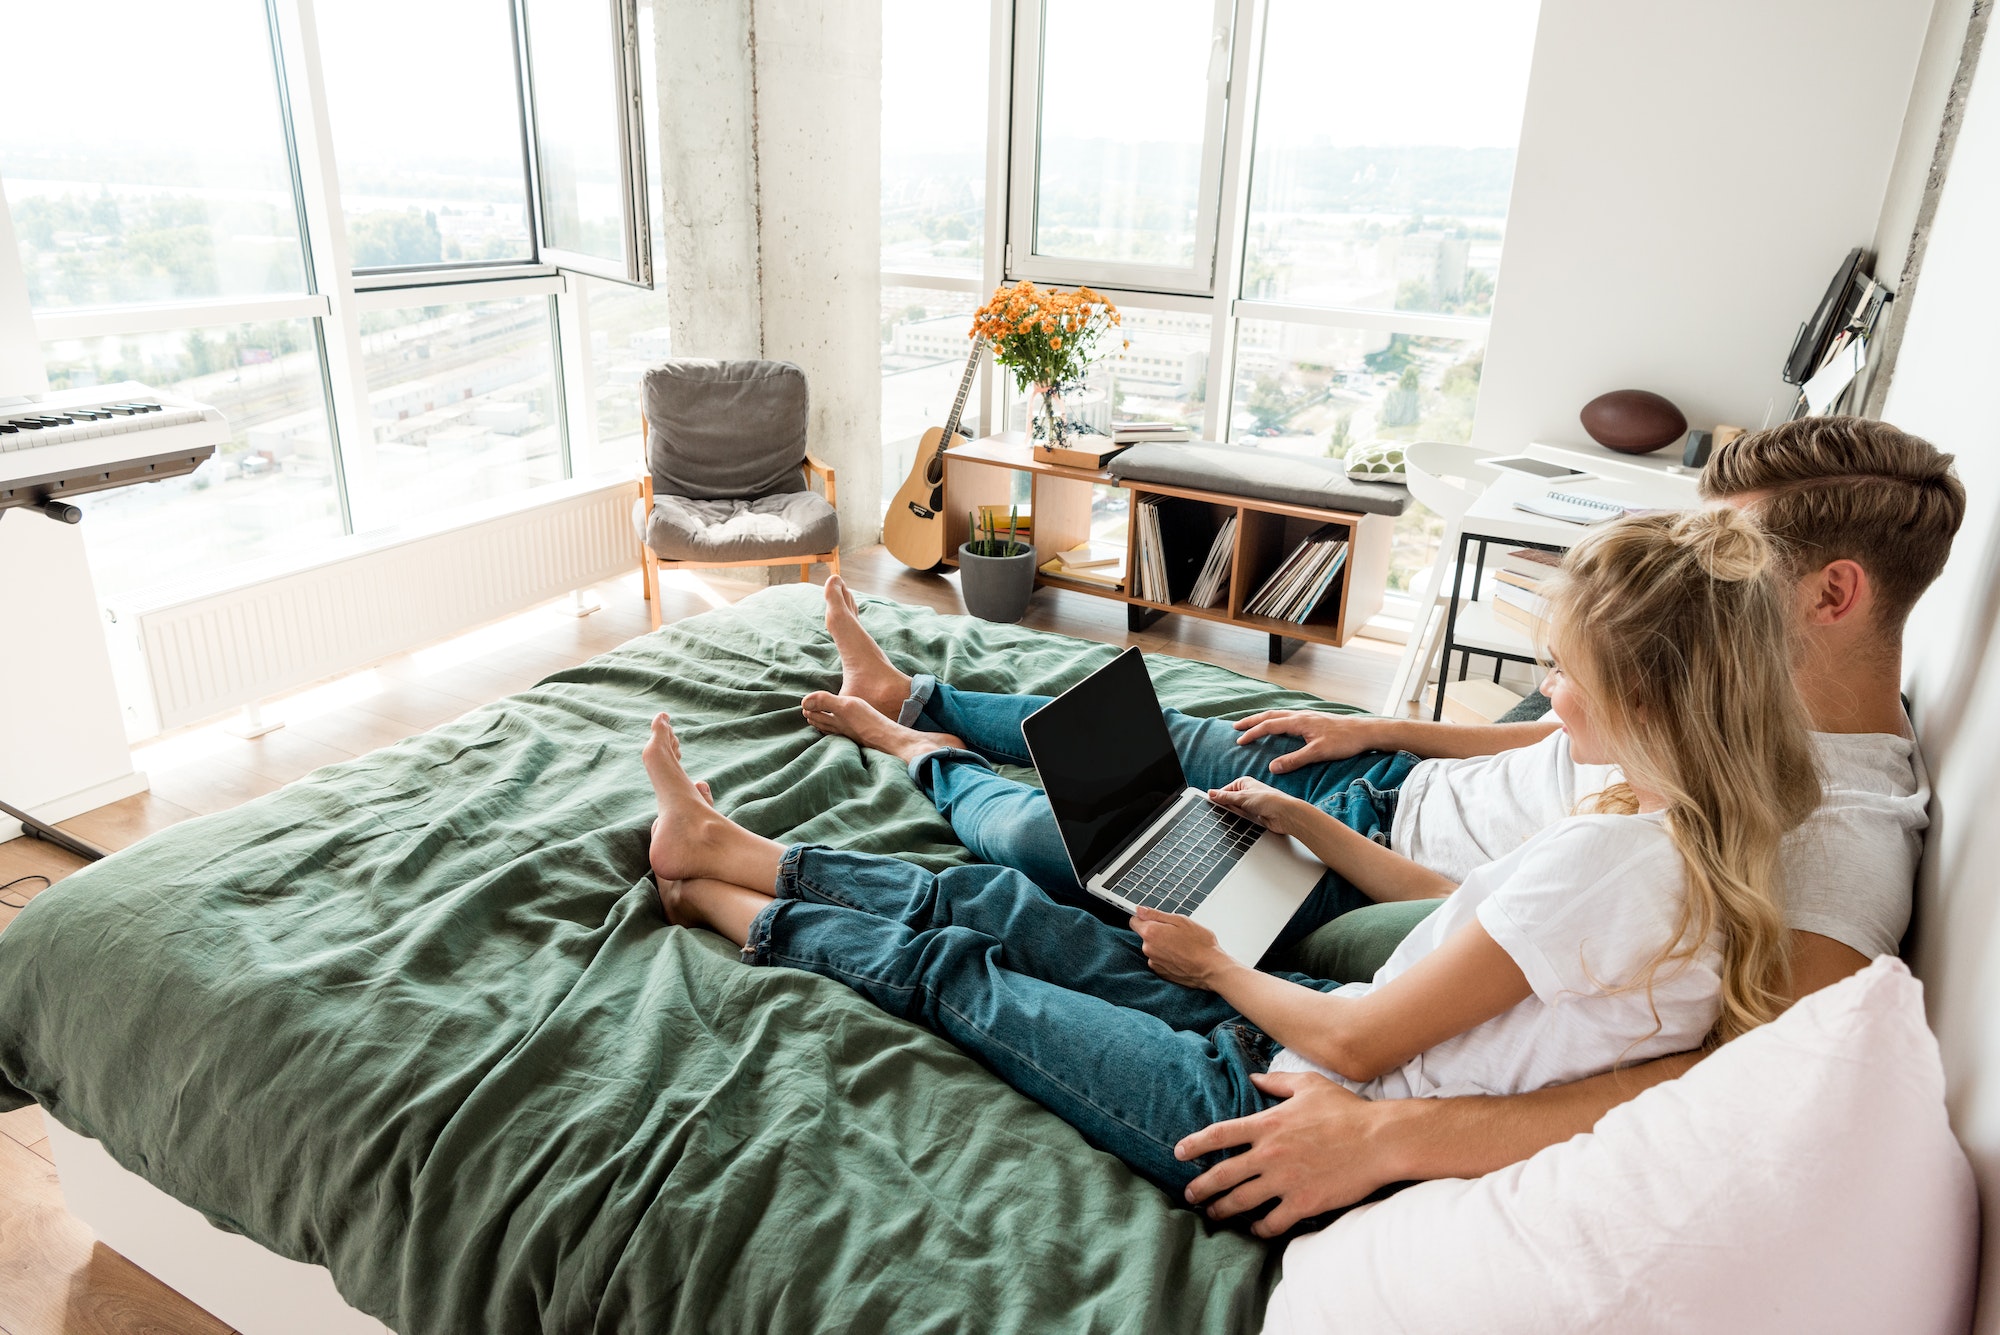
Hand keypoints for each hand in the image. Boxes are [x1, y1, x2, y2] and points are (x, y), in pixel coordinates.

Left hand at [1132, 907, 1233, 988]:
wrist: (1211, 968)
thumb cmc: (1200, 943)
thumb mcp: (1181, 920)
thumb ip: (1156, 914)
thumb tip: (1140, 910)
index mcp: (1151, 932)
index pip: (1134, 921)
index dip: (1144, 918)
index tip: (1155, 918)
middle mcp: (1148, 948)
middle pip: (1145, 935)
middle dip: (1157, 931)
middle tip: (1177, 932)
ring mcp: (1154, 962)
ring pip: (1153, 948)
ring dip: (1163, 945)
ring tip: (1182, 945)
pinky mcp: (1160, 972)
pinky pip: (1159, 959)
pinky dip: (1167, 957)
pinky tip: (1181, 956)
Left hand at [1176, 1072, 1403, 1236]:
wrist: (1379, 1140)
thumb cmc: (1346, 1110)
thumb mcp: (1309, 1085)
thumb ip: (1276, 1083)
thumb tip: (1254, 1079)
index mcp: (1267, 1125)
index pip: (1218, 1135)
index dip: (1194, 1145)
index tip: (1178, 1153)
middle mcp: (1269, 1154)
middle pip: (1221, 1175)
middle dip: (1200, 1188)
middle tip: (1190, 1195)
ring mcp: (1284, 1181)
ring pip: (1240, 1202)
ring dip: (1222, 1210)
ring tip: (1213, 1215)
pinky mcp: (1303, 1203)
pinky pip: (1271, 1222)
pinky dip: (1260, 1228)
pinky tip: (1256, 1228)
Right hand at [1206, 777, 1309, 837]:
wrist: (1285, 815)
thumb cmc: (1270, 800)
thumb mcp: (1242, 797)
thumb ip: (1225, 797)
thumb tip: (1211, 793)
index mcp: (1244, 783)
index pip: (1225, 791)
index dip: (1218, 798)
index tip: (1210, 804)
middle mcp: (1248, 793)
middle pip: (1229, 801)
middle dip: (1226, 807)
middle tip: (1220, 813)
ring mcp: (1251, 805)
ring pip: (1236, 811)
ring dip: (1234, 815)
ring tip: (1235, 817)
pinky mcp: (1255, 816)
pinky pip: (1242, 819)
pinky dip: (1240, 821)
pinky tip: (1239, 823)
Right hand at [1233, 710, 1382, 773]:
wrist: (1364, 732)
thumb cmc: (1343, 741)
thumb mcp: (1317, 753)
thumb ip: (1294, 760)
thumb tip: (1273, 767)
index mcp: (1298, 721)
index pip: (1269, 725)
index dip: (1252, 733)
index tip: (1239, 741)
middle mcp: (1300, 715)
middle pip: (1270, 715)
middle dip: (1252, 721)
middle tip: (1236, 727)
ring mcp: (1307, 716)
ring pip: (1279, 714)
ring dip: (1263, 719)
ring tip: (1253, 725)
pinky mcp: (1314, 720)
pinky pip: (1288, 717)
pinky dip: (1276, 720)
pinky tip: (1279, 726)